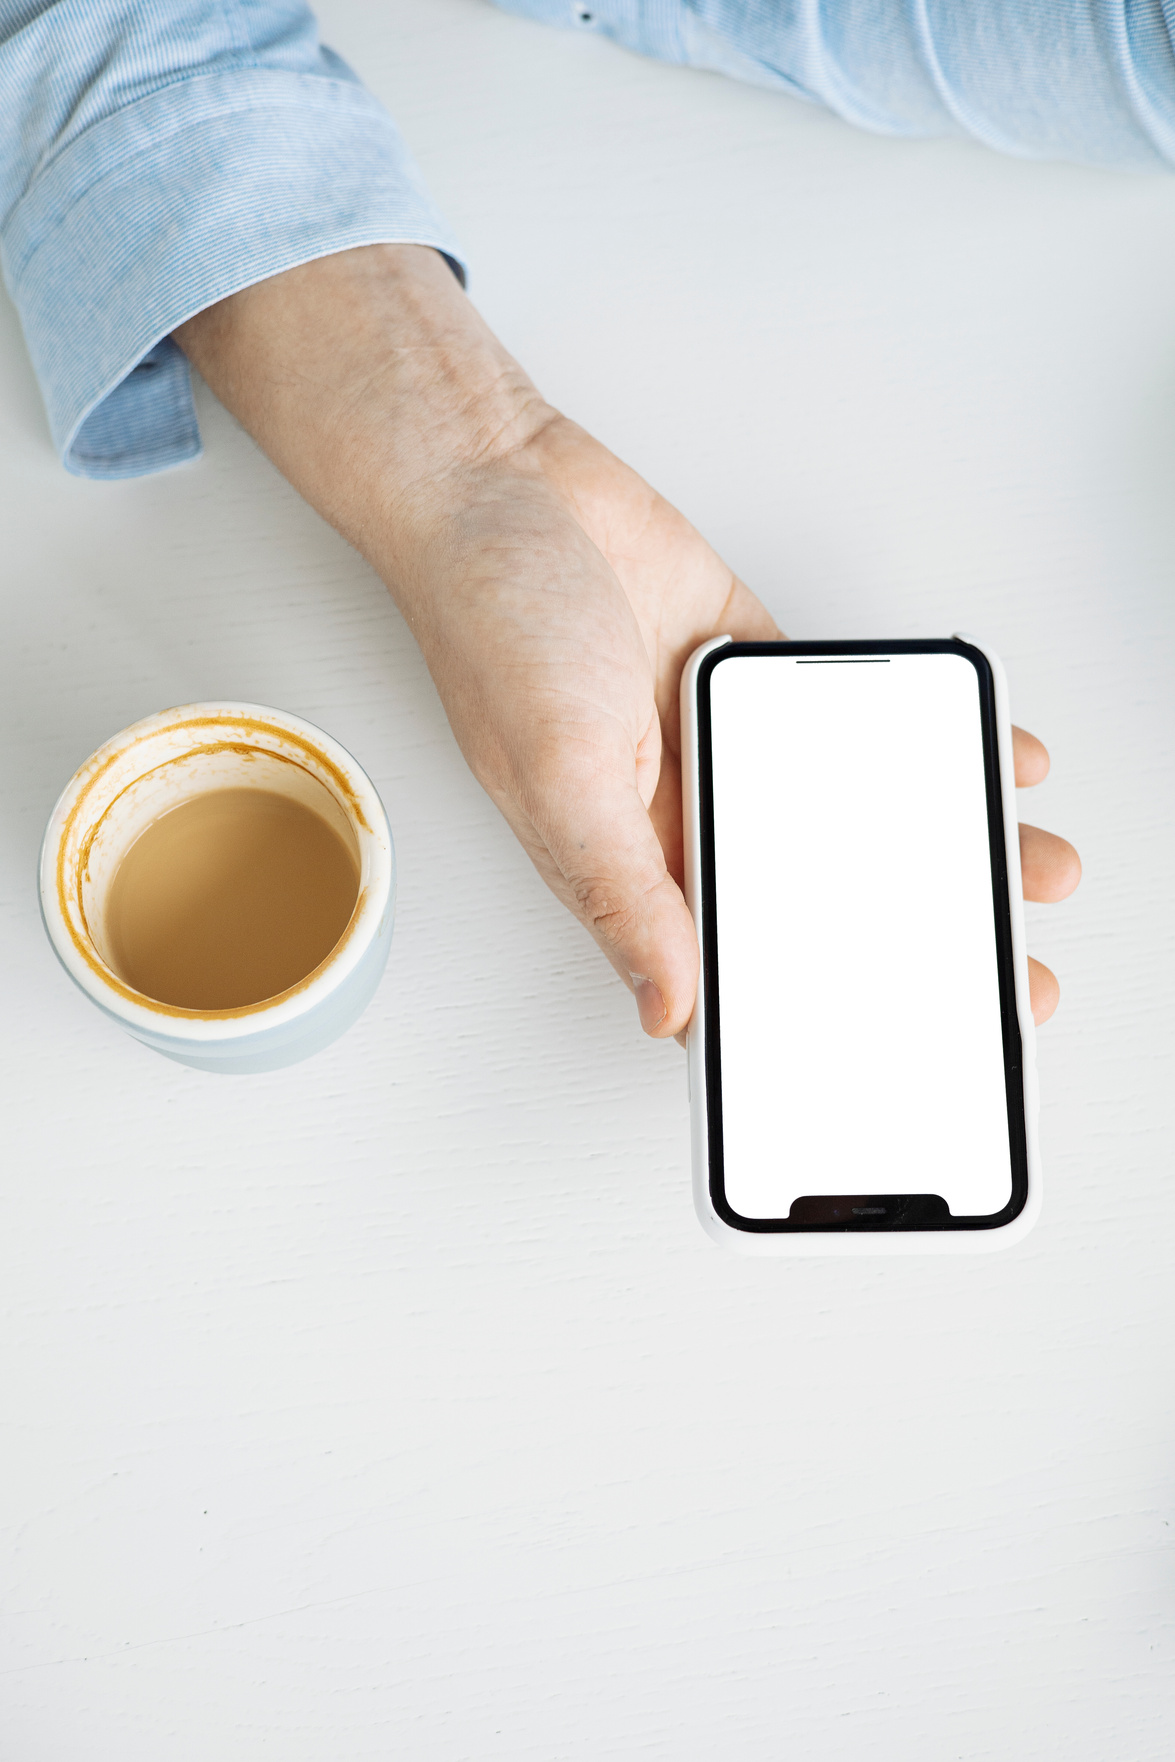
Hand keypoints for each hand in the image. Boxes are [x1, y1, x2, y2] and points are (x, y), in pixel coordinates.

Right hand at [175, 245, 1079, 1035]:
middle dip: (917, 937)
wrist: (502, 482)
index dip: (826, 1014)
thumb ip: (621, 895)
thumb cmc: (491, 631)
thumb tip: (666, 1008)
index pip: (741, 970)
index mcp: (634, 869)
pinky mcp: (757, 675)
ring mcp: (729, 745)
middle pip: (818, 899)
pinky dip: (922, 734)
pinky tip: (988, 750)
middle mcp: (688, 819)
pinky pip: (854, 718)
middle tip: (1012, 973)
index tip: (918, 1043)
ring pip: (852, 813)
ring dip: (940, 838)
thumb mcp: (560, 778)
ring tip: (1034, 866)